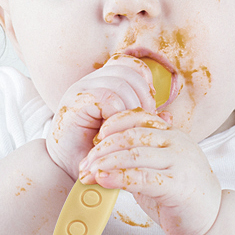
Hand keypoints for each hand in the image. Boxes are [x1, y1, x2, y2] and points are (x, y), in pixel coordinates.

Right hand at [46, 55, 155, 179]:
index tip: (148, 110)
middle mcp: (91, 81)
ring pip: (121, 84)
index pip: (132, 66)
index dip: (146, 85)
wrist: (65, 169)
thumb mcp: (125, 134)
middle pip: (130, 72)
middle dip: (143, 98)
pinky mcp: (74, 102)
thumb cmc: (95, 153)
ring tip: (125, 129)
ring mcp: (80, 88)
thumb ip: (143, 122)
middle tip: (140, 122)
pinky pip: (107, 97)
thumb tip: (169, 116)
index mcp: (103, 82)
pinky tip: (111, 132)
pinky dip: (116, 115)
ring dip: (130, 109)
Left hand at [77, 108, 221, 234]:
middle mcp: (179, 144)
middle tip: (86, 163)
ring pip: (134, 154)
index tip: (96, 139)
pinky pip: (140, 177)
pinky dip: (117, 177)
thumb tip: (105, 155)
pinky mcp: (178, 186)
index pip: (139, 118)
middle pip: (131, 136)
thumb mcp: (160, 171)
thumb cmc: (183, 198)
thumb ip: (139, 160)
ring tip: (89, 172)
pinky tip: (102, 180)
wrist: (212, 222)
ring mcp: (180, 163)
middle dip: (103, 148)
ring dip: (105, 163)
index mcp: (175, 135)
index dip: (114, 125)